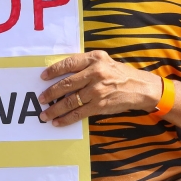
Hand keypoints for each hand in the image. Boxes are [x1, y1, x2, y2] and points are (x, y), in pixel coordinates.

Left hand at [38, 51, 160, 126]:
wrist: (140, 87)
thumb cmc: (119, 74)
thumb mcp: (104, 61)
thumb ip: (86, 64)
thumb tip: (62, 74)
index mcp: (94, 59)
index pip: (68, 63)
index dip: (53, 70)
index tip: (43, 77)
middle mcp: (95, 73)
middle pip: (66, 84)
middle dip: (50, 93)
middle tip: (41, 99)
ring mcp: (97, 90)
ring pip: (69, 101)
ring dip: (54, 109)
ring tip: (45, 114)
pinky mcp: (99, 105)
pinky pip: (78, 113)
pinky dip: (66, 119)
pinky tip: (58, 122)